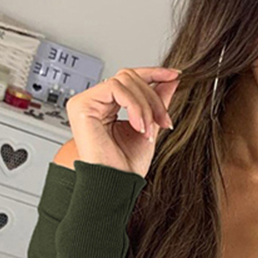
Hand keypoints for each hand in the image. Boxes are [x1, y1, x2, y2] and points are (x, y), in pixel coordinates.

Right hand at [66, 66, 181, 174]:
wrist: (117, 184)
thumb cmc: (127, 165)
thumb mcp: (150, 126)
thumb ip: (157, 101)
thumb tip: (172, 79)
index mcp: (108, 106)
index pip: (129, 78)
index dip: (153, 73)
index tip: (175, 76)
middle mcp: (95, 101)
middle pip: (129, 77)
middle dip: (152, 98)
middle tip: (164, 122)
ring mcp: (86, 101)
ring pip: (125, 81)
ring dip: (145, 105)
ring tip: (148, 131)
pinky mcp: (81, 104)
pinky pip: (115, 88)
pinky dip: (134, 106)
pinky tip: (138, 126)